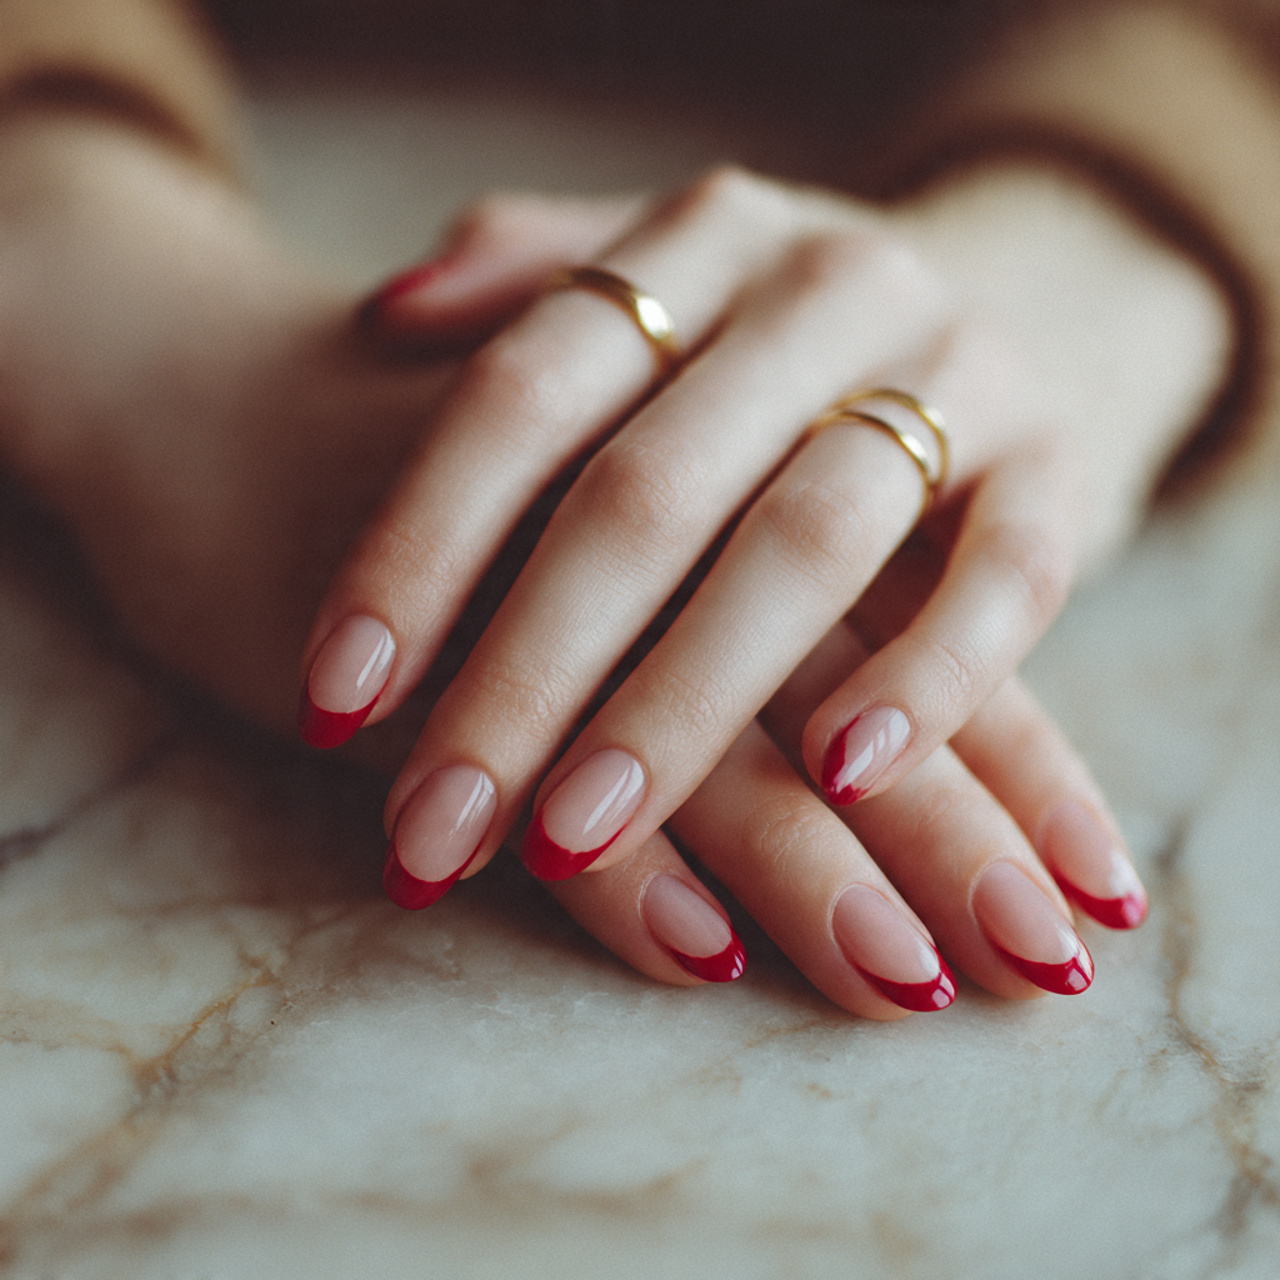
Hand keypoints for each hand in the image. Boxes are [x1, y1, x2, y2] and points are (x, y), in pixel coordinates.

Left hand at [303, 167, 1190, 909]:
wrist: (1034, 288)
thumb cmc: (788, 330)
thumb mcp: (667, 274)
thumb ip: (535, 278)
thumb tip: (384, 316)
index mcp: (695, 245)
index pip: (522, 396)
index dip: (415, 549)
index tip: (331, 702)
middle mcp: (819, 291)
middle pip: (640, 494)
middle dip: (520, 677)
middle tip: (431, 829)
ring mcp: (957, 371)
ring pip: (802, 546)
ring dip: (681, 706)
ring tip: (572, 838)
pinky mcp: (1065, 465)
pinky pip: (1005, 579)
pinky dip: (928, 677)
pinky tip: (838, 779)